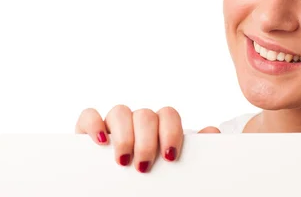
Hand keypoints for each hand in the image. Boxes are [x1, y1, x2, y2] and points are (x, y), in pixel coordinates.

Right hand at [75, 105, 217, 172]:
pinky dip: (94, 124)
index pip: (168, 114)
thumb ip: (196, 151)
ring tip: (123, 160)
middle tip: (144, 166)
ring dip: (124, 135)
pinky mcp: (89, 131)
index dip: (170, 132)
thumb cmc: (155, 180)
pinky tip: (101, 142)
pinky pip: (89, 115)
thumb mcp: (176, 169)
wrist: (130, 191)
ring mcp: (114, 125)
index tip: (170, 156)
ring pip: (120, 111)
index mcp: (160, 127)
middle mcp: (138, 122)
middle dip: (146, 140)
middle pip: (145, 115)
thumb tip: (212, 132)